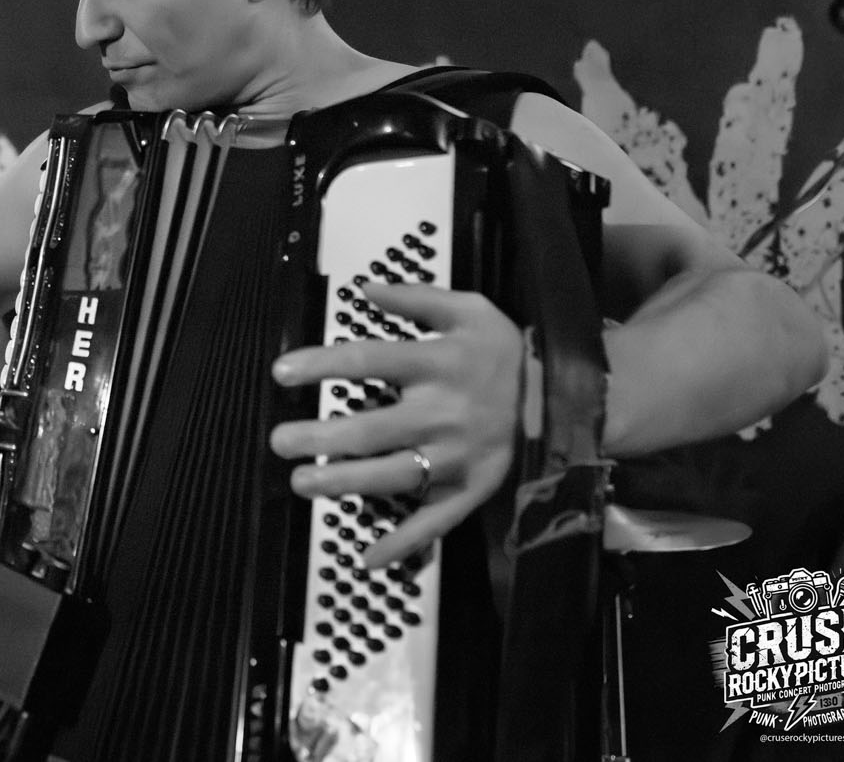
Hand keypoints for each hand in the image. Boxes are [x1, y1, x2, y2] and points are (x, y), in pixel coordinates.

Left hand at [269, 282, 523, 568]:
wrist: (564, 396)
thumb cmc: (504, 352)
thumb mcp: (469, 310)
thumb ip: (415, 298)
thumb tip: (364, 287)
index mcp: (438, 363)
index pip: (368, 360)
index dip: (321, 366)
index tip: (281, 373)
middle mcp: (443, 413)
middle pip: (372, 429)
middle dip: (321, 438)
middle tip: (279, 441)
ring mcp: (457, 457)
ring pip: (395, 476)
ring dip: (345, 484)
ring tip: (302, 483)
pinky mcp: (472, 489)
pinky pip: (436, 521)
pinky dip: (404, 542)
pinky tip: (369, 557)